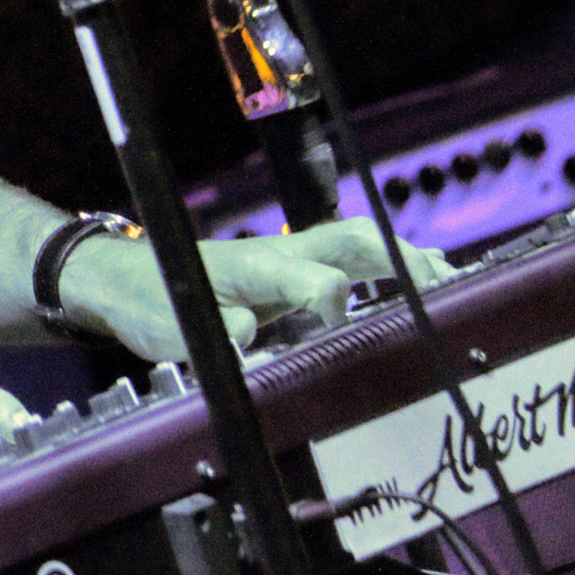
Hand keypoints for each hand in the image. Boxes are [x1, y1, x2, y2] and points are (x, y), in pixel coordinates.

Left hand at [58, 217, 454, 361]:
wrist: (125, 279)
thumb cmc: (151, 300)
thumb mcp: (174, 325)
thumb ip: (215, 331)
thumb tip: (253, 334)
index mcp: (255, 266)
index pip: (314, 277)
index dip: (332, 302)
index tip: (339, 327)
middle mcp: (278, 255)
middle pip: (353, 240)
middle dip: (402, 260)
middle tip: (446, 286)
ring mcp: (286, 259)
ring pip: (356, 244)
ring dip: (403, 260)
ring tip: (449, 283)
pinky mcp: (287, 272)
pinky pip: (346, 261)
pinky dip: (386, 268)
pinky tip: (413, 285)